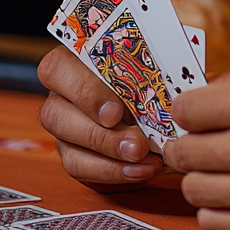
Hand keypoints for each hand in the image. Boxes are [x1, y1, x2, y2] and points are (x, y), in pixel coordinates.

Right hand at [37, 45, 166, 187]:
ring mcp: (63, 123)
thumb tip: (174, 78)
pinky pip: (80, 167)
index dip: (85, 93)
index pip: (58, 68)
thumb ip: (149, 65)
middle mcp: (61, 91)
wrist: (154, 94)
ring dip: (107, 155)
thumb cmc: (151, 68)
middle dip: (99, 134)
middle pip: (55, 113)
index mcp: (74, 57)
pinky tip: (140, 170)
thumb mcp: (152, 58)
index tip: (116, 112)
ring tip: (142, 158)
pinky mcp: (72, 151)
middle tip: (136, 145)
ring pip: (66, 144)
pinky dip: (112, 172)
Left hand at [162, 57, 229, 229]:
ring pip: (190, 187)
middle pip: (181, 150)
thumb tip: (192, 95)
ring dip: (204, 174)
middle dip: (193, 140)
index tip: (199, 111)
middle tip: (214, 136)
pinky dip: (218, 205)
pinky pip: (208, 220)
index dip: (190, 108)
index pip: (183, 108)